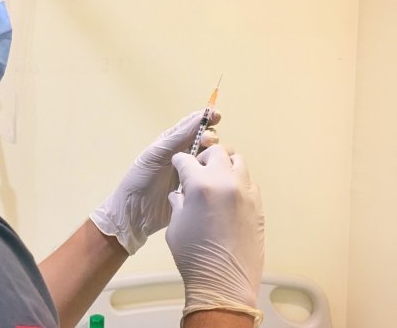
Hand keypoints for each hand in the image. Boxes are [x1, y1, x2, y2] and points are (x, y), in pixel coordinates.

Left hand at [90, 111, 220, 254]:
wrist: (136, 214)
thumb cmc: (141, 180)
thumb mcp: (157, 154)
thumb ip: (178, 137)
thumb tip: (200, 117)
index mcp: (173, 142)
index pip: (194, 125)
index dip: (206, 118)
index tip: (217, 116)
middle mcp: (186, 155)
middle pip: (208, 140)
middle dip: (212, 137)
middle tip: (208, 142)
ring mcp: (194, 172)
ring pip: (214, 158)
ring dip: (218, 155)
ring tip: (212, 159)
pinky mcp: (199, 188)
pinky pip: (214, 177)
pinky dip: (220, 173)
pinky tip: (222, 174)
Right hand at [166, 146, 264, 325]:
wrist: (224, 282)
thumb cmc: (194, 256)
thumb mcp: (176, 225)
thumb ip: (178, 203)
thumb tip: (180, 194)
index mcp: (200, 185)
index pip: (186, 159)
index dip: (179, 162)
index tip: (178, 166)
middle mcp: (225, 182)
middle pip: (217, 152)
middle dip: (204, 157)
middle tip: (198, 170)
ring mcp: (245, 192)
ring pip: (238, 162)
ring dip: (225, 166)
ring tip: (217, 180)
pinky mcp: (258, 205)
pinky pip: (249, 183)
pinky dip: (238, 183)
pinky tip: (229, 198)